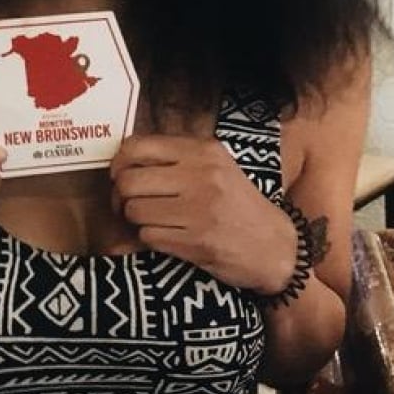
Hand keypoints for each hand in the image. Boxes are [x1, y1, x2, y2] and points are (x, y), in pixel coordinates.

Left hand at [110, 135, 295, 293]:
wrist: (275, 246)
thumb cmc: (238, 203)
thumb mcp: (216, 166)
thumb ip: (176, 157)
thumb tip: (122, 159)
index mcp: (202, 150)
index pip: (137, 146)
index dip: (118, 163)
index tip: (119, 176)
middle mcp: (200, 175)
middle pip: (129, 181)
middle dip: (120, 197)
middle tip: (126, 205)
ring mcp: (199, 210)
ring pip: (135, 211)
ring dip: (134, 221)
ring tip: (150, 221)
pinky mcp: (197, 242)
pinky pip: (148, 237)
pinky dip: (149, 239)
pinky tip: (166, 237)